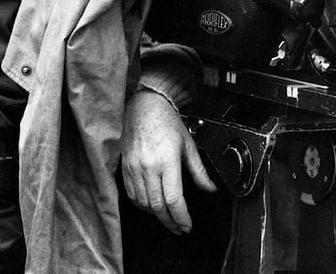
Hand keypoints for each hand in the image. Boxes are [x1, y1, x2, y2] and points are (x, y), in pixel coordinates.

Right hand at [120, 90, 216, 234]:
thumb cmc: (167, 122)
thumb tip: (210, 188)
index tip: (187, 225)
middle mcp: (149, 167)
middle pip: (158, 206)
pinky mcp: (125, 169)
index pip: (174, 199)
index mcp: (167, 161)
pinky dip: (142, 206)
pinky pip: (132, 196)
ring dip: (156, 215)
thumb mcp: (189, 145)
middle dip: (170, 222)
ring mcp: (134, 169)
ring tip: (168, 218)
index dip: (181, 217)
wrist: (144, 108)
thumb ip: (199, 170)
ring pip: (144, 204)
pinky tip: (151, 206)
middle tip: (179, 228)